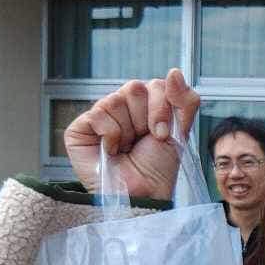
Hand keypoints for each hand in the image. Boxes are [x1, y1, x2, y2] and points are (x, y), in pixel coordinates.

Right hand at [62, 70, 200, 199]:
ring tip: (126, 148)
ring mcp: (100, 116)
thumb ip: (184, 100)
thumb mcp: (180, 132)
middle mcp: (121, 107)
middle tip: (144, 141)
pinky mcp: (80, 128)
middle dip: (147, 118)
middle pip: (135, 88)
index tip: (163, 135)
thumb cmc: (158, 167)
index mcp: (145, 105)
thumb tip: (174, 71)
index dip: (162, 109)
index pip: (155, 84)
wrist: (142, 193)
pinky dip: (111, 135)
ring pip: (116, 99)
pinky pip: (98, 113)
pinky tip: (111, 150)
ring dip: (129, 129)